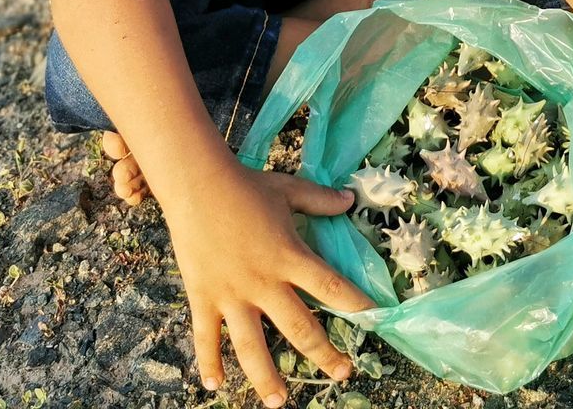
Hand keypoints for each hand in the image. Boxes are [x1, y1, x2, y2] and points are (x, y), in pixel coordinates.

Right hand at [162, 164, 373, 405]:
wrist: (198, 185)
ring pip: (252, 346)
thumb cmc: (247, 186)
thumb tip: (351, 199)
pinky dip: (209, 363)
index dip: (355, 304)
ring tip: (280, 402)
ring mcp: (232, 295)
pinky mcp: (204, 298)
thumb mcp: (289, 190)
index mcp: (289, 256)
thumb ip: (320, 200)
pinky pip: (206, 338)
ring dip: (267, 377)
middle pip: (299, 327)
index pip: (330, 287)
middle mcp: (264, 283)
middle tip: (343, 374)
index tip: (375, 320)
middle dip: (323, 354)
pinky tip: (216, 385)